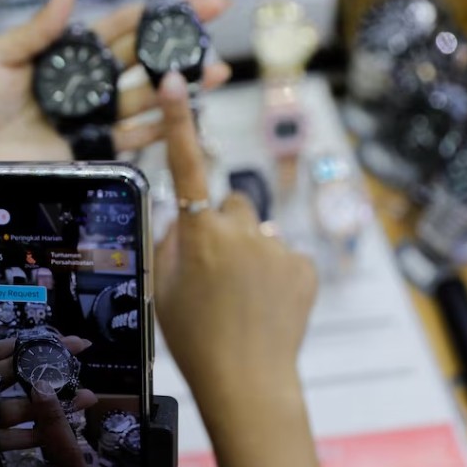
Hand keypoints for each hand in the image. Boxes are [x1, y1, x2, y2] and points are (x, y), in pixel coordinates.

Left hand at [0, 0, 230, 162]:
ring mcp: (87, 121)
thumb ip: (36, 31)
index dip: (152, 12)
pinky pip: (129, 139)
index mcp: (60, 58)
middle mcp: (80, 87)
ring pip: (144, 97)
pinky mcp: (87, 154)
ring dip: (180, 84)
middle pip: (139, 58)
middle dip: (179, 39)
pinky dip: (158, 127)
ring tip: (217, 71)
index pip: (114, 28)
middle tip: (219, 18)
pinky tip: (184, 112)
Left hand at [0, 313, 95, 463]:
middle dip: (53, 369)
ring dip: (55, 404)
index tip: (61, 337)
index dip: (32, 343)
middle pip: (24, 377)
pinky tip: (56, 432)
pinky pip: (10, 440)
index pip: (7, 352)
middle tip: (83, 359)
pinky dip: (32, 436)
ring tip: (87, 397)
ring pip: (26, 408)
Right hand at [153, 72, 317, 415]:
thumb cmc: (194, 341)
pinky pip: (283, 256)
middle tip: (214, 273)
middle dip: (223, 227)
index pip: (187, 166)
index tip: (174, 83)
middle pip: (231, 206)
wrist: (247, 383)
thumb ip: (169, 244)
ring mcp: (277, 248)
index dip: (179, 122)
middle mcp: (242, 231)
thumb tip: (182, 219)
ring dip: (250, 254)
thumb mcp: (162, 291)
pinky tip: (265, 307)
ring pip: (258, 234)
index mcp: (201, 234)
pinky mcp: (304, 267)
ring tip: (242, 300)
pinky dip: (274, 274)